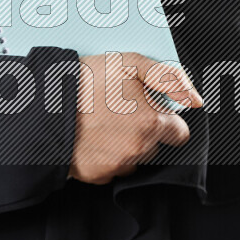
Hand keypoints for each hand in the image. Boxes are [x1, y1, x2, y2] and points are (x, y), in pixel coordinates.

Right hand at [68, 52, 203, 184]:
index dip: (166, 119)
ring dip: (125, 143)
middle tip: (119, 111)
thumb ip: (168, 78)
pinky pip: (112, 167)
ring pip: (135, 157)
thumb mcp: (129, 63)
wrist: (45, 106)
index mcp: (152, 122)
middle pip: (156, 145)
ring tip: (102, 122)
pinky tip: (92, 137)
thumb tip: (195, 99)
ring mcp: (119, 164)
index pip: (179, 133)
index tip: (151, 110)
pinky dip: (105, 155)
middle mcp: (140, 148)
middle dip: (144, 130)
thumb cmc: (86, 81)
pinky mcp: (99, 176)